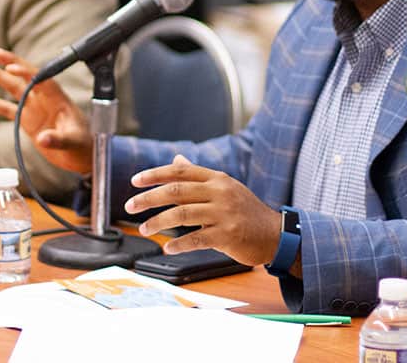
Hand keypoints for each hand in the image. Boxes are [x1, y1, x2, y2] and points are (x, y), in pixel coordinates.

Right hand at [0, 47, 92, 173]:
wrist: (82, 156)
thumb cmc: (83, 145)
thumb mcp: (74, 142)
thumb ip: (58, 139)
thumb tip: (42, 138)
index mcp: (58, 99)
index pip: (41, 80)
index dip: (27, 72)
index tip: (11, 67)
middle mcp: (45, 100)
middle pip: (25, 77)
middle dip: (10, 63)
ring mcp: (35, 108)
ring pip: (13, 88)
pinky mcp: (27, 120)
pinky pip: (7, 109)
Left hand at [124, 155, 280, 266]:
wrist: (275, 234)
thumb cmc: (246, 211)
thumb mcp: (225, 187)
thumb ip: (199, 176)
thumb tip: (176, 159)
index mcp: (217, 178)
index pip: (180, 170)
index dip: (155, 174)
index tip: (135, 181)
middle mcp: (219, 192)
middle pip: (176, 190)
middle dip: (149, 197)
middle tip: (130, 205)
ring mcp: (224, 213)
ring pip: (181, 214)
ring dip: (158, 222)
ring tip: (143, 228)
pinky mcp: (227, 235)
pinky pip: (196, 238)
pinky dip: (178, 244)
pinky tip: (167, 248)